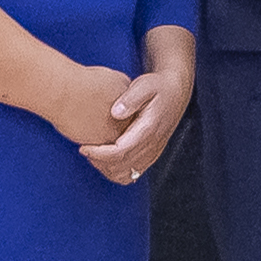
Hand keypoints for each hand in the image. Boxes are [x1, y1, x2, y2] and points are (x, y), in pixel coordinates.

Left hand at [84, 65, 181, 187]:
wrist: (176, 93)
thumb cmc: (158, 87)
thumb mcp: (144, 85)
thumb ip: (130, 98)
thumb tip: (115, 113)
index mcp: (148, 129)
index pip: (120, 152)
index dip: (99, 153)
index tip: (84, 147)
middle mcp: (152, 145)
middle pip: (121, 166)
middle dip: (99, 161)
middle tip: (84, 149)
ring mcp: (153, 153)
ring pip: (126, 175)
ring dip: (107, 169)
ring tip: (93, 155)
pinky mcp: (151, 156)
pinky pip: (133, 174)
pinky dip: (117, 172)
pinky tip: (106, 160)